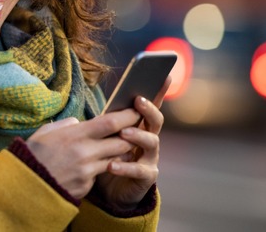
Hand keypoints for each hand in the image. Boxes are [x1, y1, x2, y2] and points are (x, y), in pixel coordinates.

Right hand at [25, 109, 141, 199]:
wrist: (24, 186)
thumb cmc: (33, 155)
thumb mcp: (46, 133)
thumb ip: (65, 125)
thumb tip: (79, 123)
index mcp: (75, 135)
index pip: (110, 122)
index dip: (127, 116)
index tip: (136, 110)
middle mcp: (85, 153)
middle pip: (121, 142)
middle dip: (131, 136)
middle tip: (135, 130)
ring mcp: (87, 171)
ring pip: (116, 159)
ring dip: (120, 153)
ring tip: (117, 147)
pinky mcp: (86, 186)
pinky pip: (101, 174)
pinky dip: (101, 168)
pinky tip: (94, 165)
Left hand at [94, 77, 169, 208]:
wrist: (110, 190)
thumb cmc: (108, 156)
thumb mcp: (105, 137)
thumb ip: (107, 123)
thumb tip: (100, 110)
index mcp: (140, 126)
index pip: (150, 105)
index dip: (158, 90)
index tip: (164, 75)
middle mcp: (149, 139)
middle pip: (155, 120)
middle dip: (148, 109)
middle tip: (138, 101)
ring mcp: (150, 157)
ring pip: (151, 142)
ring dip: (138, 135)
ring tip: (124, 133)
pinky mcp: (147, 176)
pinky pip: (139, 170)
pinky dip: (125, 167)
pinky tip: (112, 165)